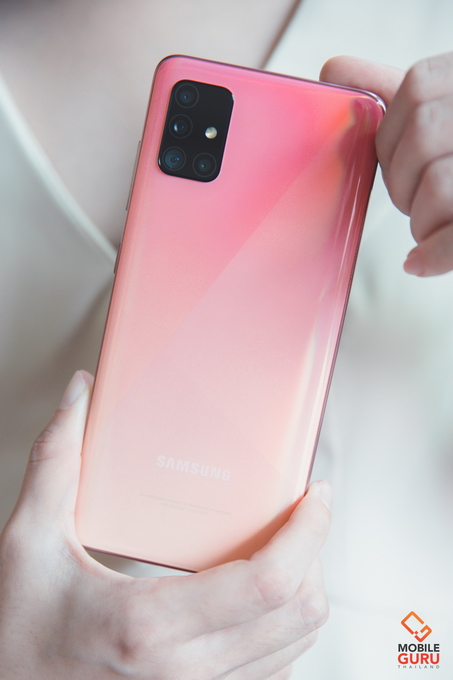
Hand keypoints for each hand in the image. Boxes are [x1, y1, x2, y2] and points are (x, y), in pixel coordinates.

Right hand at [0, 371, 330, 679]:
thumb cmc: (14, 632)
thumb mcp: (28, 539)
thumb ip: (56, 461)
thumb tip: (81, 398)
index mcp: (150, 624)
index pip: (268, 581)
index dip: (309, 532)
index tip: (316, 496)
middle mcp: (184, 670)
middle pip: (297, 612)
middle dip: (315, 553)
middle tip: (304, 512)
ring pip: (293, 645)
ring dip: (304, 589)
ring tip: (289, 545)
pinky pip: (270, 668)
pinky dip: (283, 627)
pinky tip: (261, 593)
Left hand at [321, 52, 452, 276]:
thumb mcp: (439, 113)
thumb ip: (389, 94)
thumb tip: (332, 70)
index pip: (415, 91)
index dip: (393, 139)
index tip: (401, 164)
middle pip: (423, 136)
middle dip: (403, 180)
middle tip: (416, 199)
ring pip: (439, 184)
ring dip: (421, 218)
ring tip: (434, 222)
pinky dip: (434, 254)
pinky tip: (419, 262)